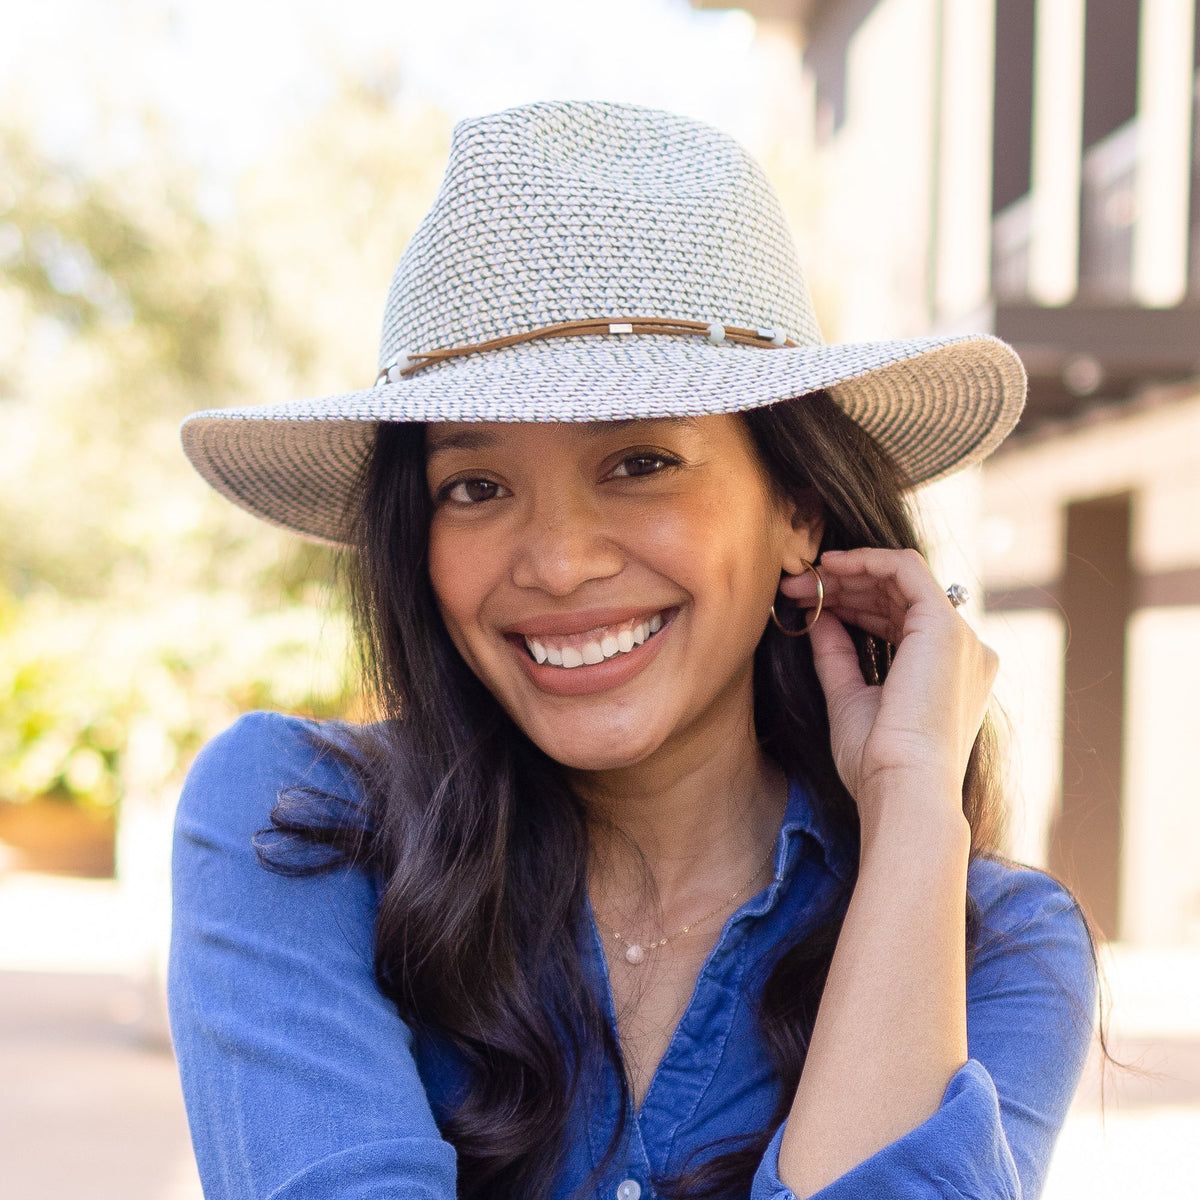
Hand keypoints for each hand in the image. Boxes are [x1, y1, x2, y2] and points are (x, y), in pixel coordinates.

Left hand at [779, 547, 998, 825]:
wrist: (902, 789)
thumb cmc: (878, 763)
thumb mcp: (849, 698)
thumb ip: (837, 655)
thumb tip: (818, 617)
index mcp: (948, 674)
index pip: (898, 620)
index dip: (850, 605)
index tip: (806, 604)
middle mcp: (963, 652)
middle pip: (897, 597)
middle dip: (842, 588)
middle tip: (794, 587)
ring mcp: (959, 637)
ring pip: (899, 579)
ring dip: (846, 575)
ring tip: (800, 581)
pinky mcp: (944, 626)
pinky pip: (905, 570)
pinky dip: (866, 560)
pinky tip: (829, 566)